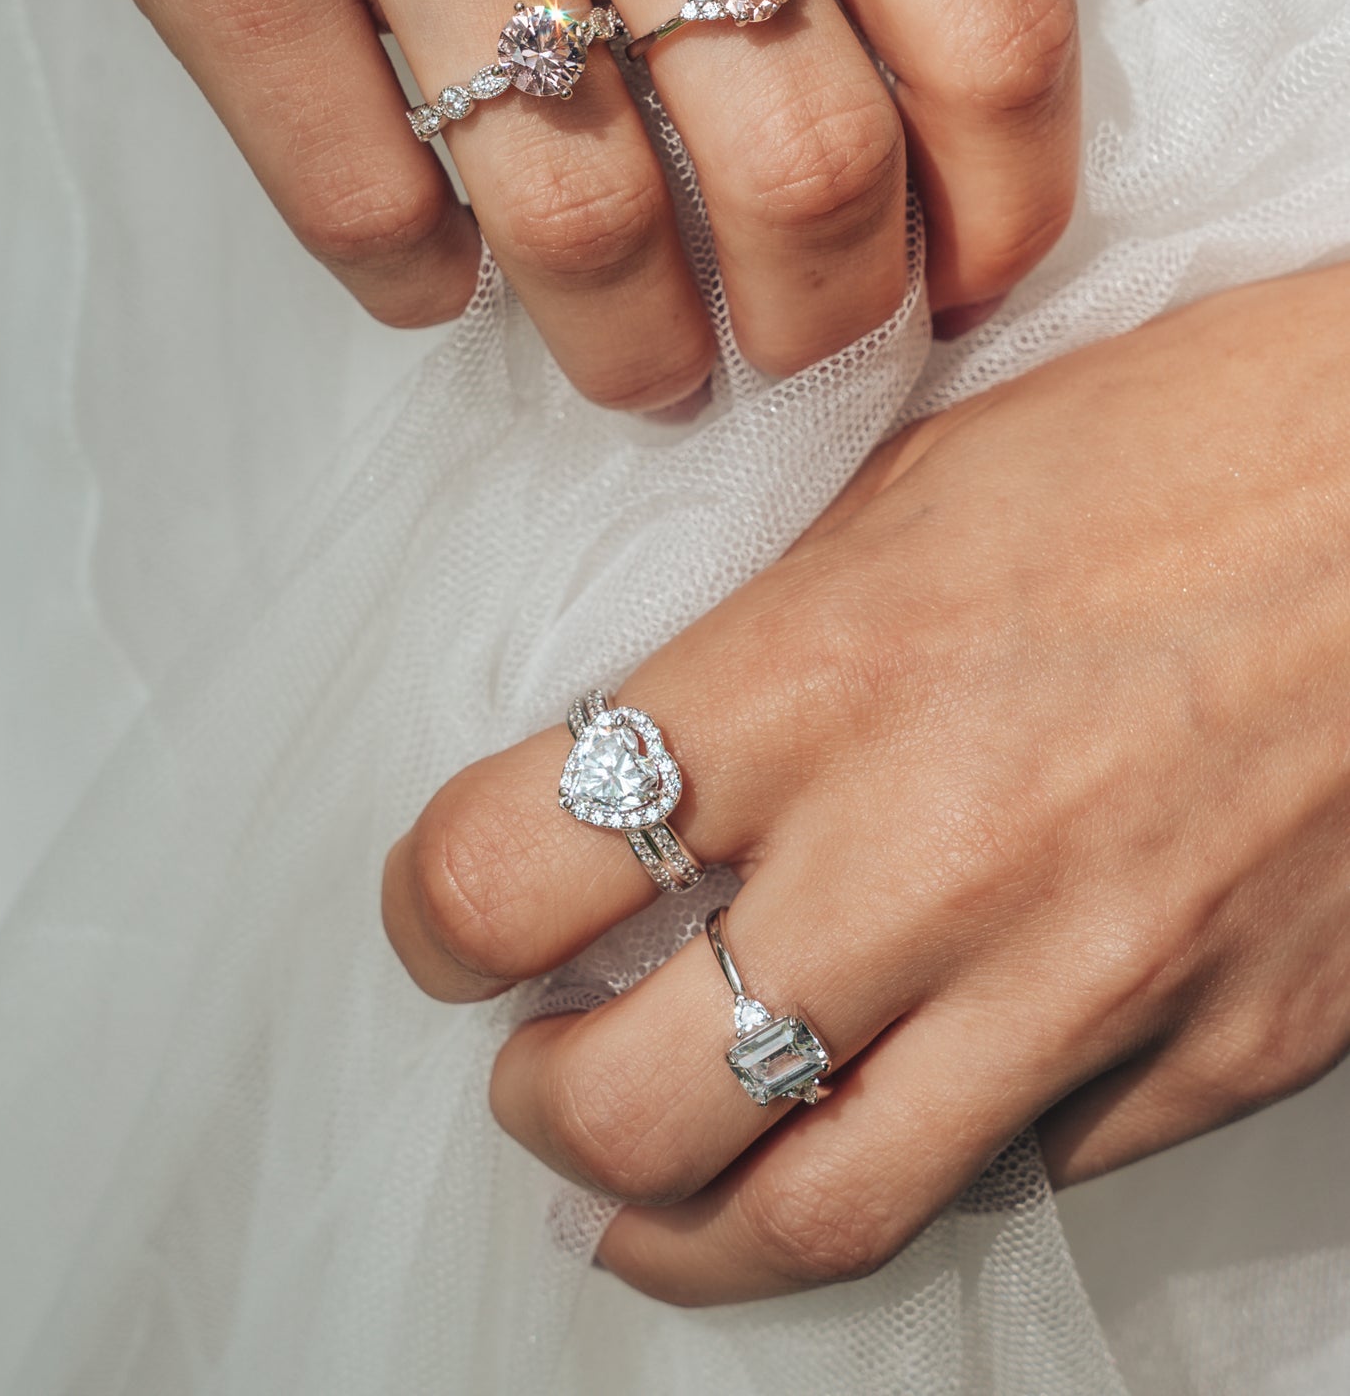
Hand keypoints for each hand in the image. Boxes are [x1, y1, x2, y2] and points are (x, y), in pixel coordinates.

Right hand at [0, 0, 1076, 407]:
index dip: (1007, 211)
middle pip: (811, 162)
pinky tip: (438, 264)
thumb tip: (902, 148)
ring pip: (591, 223)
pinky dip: (424, 286)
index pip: (989, 19)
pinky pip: (365, 206)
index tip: (958, 289)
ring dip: (634, 348)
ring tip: (639, 359)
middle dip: (822, 327)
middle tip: (786, 354)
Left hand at [384, 266, 1349, 1301]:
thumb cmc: (1201, 437)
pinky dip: (928, 1152)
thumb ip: (772, 644)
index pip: (515, 867)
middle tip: (536, 1064)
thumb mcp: (922, 484)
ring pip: (816, 1210)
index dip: (436, 913)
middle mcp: (931, 854)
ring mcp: (1086, 982)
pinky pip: (1023, 1172)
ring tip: (651, 1191)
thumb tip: (661, 765)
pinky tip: (899, 1102)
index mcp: (823, 675)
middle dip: (541, 1104)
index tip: (447, 913)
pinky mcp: (1220, 1052)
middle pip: (631, 1102)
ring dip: (690, 1219)